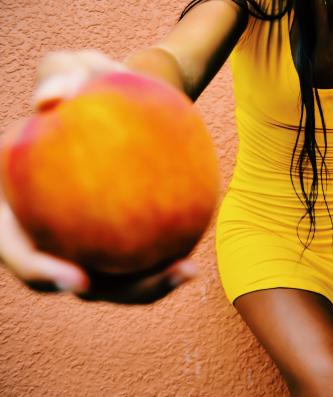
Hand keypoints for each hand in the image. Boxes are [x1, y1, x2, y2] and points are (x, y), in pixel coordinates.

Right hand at [0, 49, 199, 303]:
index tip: (75, 278)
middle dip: (107, 291)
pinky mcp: (122, 241)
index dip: (38, 271)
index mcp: (19, 203)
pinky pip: (145, 258)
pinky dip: (167, 261)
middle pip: (70, 279)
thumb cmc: (94, 87)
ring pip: (114, 279)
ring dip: (149, 287)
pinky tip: (195, 258)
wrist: (125, 105)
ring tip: (186, 271)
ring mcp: (87, 240)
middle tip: (150, 280)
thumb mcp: (74, 66)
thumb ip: (59, 72)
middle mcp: (50, 230)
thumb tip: (50, 99)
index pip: (16, 246)